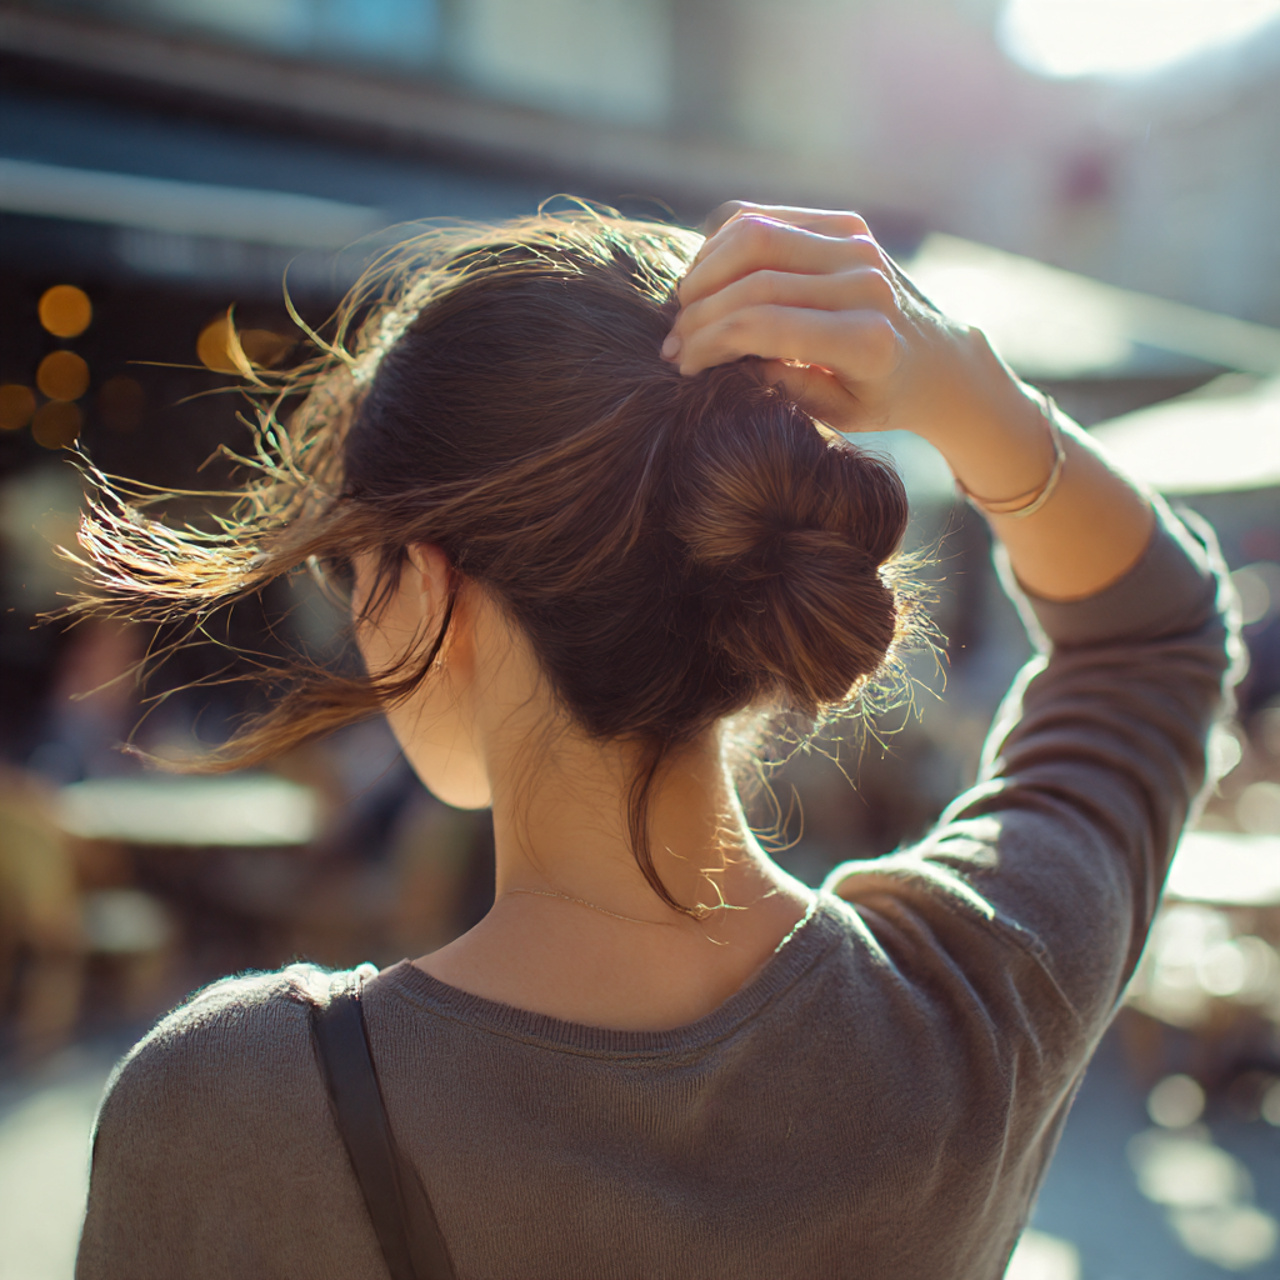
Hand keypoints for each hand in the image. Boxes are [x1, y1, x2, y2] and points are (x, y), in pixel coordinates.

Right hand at [663, 201, 1011, 443]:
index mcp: (866, 340)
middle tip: (671, 343)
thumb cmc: (877, 397)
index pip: (762, 326)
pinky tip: (708, 277)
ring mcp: (858, 246)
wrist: (936, 360)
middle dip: (698, 312)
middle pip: (752, 280)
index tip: (680, 365)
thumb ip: (783, 387)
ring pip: (753, 236)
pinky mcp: (848, 224)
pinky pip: (767, 218)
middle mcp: (866, 284)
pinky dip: (725, 242)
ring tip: (684, 309)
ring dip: (704, 271)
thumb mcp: (835, 414)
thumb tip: (725, 355)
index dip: (707, 342)